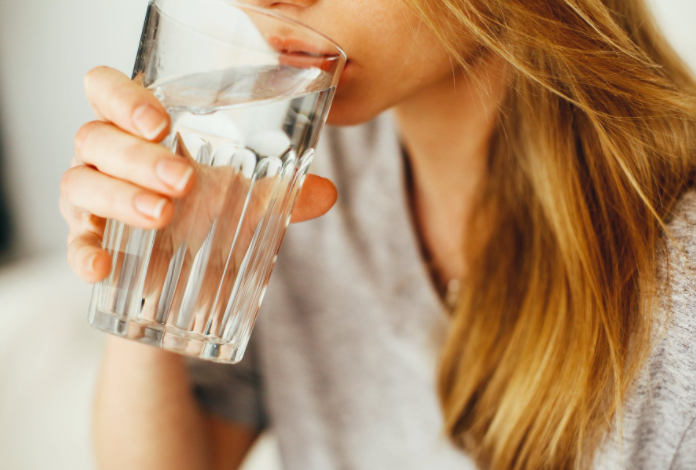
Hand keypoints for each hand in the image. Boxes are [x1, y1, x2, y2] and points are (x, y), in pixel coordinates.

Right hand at [61, 66, 336, 287]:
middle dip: (138, 156)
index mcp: (141, 131)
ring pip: (79, 182)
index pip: (107, 90)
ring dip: (120, 197)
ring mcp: (91, 198)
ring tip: (163, 215)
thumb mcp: (246, 202)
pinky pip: (74, 242)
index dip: (124, 97)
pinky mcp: (88, 241)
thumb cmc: (208, 218)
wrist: (185, 279)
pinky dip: (83, 252)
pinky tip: (102, 268)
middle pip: (96, 136)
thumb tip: (327, 193)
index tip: (162, 123)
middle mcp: (108, 157)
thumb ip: (282, 194)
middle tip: (183, 180)